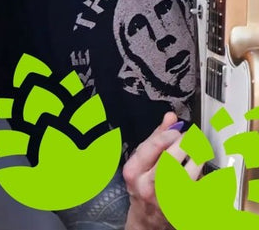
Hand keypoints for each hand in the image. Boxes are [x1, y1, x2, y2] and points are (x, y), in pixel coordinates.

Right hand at [123, 113, 200, 229]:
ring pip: (186, 176)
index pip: (154, 147)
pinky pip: (197, 191)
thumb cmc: (143, 183)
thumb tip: (171, 117)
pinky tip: (202, 171)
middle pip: (171, 161)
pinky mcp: (180, 210)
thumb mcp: (142, 159)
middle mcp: (147, 187)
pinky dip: (203, 178)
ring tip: (200, 152)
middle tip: (193, 138)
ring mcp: (164, 201)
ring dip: (197, 160)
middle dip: (185, 145)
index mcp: (133, 171)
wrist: (146, 219)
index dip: (170, 134)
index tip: (179, 130)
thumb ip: (156, 137)